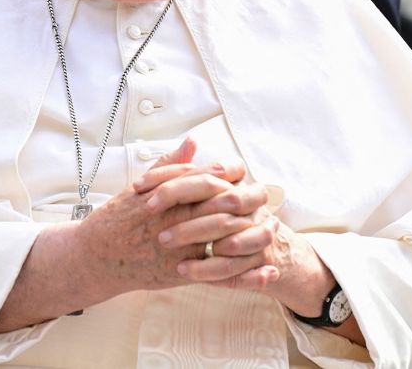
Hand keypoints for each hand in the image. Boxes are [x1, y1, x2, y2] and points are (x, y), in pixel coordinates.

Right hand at [71, 138, 253, 295]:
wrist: (96, 257)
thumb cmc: (116, 220)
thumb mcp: (140, 186)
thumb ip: (170, 164)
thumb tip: (192, 142)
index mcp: (169, 195)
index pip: (208, 177)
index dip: (230, 172)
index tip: (243, 171)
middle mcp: (178, 218)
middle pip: (224, 204)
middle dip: (249, 198)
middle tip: (266, 194)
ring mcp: (182, 246)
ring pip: (226, 238)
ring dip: (254, 234)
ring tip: (273, 229)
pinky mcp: (182, 272)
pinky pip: (220, 273)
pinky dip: (245, 275)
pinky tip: (265, 273)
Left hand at [140, 155, 335, 320]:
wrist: (267, 250)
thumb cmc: (225, 213)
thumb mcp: (210, 189)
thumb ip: (193, 169)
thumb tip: (190, 141)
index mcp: (238, 184)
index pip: (211, 174)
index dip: (177, 182)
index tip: (145, 192)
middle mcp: (250, 206)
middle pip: (223, 202)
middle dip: (186, 209)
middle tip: (151, 217)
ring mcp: (257, 234)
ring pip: (229, 238)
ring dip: (195, 240)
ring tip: (164, 244)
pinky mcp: (257, 262)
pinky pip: (233, 270)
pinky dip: (207, 270)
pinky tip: (183, 269)